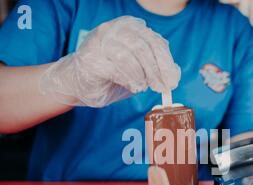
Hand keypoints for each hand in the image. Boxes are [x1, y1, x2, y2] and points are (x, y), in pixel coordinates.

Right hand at [39, 16, 180, 106]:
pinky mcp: (91, 57)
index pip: (155, 42)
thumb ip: (155, 69)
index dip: (166, 63)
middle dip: (156, 70)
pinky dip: (127, 79)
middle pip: (144, 47)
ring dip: (141, 75)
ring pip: (130, 55)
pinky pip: (115, 67)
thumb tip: (175, 75)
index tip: (172, 82)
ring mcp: (101, 41)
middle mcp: (116, 29)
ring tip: (142, 87)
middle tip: (161, 87)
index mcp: (131, 28)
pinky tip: (132, 86)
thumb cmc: (110, 75)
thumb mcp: (138, 71)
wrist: (77, 83)